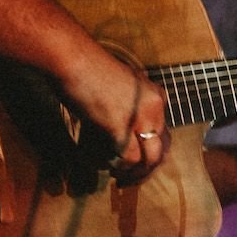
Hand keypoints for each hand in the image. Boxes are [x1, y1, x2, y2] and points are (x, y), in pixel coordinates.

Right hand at [60, 46, 167, 180]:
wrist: (72, 58)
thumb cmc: (88, 67)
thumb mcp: (120, 83)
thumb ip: (129, 103)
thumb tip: (122, 125)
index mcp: (156, 95)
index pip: (164, 132)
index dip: (153, 152)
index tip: (142, 163)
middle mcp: (154, 108)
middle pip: (161, 149)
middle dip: (149, 169)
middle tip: (132, 179)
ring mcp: (140, 118)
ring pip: (148, 159)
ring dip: (135, 173)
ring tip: (120, 179)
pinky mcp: (121, 127)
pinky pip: (128, 157)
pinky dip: (119, 167)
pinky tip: (109, 168)